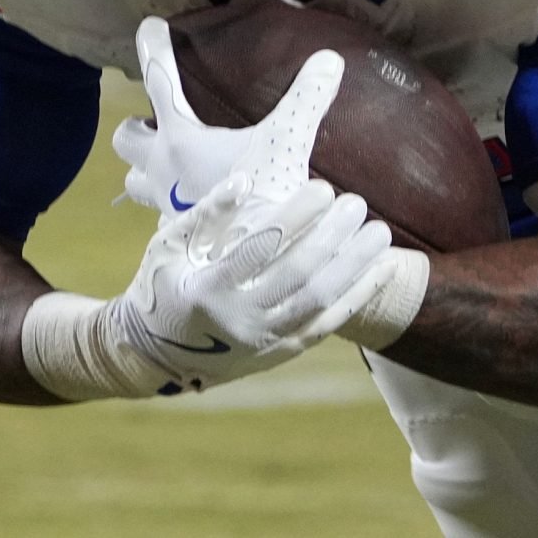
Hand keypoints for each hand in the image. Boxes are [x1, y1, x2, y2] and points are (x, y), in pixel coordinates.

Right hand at [26, 52, 393, 400]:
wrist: (154, 356)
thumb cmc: (160, 286)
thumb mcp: (167, 246)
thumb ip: (204, 213)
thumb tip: (244, 180)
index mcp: (206, 289)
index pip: (261, 247)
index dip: (296, 216)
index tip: (323, 186)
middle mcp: (238, 321)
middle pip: (299, 274)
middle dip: (333, 236)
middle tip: (356, 202)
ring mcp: (262, 341)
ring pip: (319, 301)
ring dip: (355, 265)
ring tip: (380, 231)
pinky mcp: (280, 352)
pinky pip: (328, 324)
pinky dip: (358, 296)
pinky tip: (382, 268)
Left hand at [115, 14, 342, 218]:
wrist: (255, 267)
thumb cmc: (263, 199)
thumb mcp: (287, 141)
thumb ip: (306, 98)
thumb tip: (331, 57)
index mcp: (179, 141)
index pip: (158, 82)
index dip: (153, 48)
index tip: (148, 25)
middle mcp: (162, 172)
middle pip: (127, 140)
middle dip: (137, 127)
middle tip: (155, 122)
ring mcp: (165, 206)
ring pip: (136, 182)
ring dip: (145, 169)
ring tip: (166, 164)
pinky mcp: (178, 234)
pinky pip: (161, 213)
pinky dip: (171, 203)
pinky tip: (195, 204)